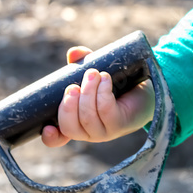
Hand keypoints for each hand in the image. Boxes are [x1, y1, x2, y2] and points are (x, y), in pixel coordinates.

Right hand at [41, 45, 155, 147]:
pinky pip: (106, 110)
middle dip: (68, 104)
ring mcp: (106, 131)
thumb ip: (81, 63)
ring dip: (88, 92)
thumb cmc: (116, 85)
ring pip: (88, 117)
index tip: (46, 127)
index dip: (51, 137)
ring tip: (94, 73)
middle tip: (74, 85)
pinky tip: (105, 79)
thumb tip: (74, 53)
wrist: (146, 90)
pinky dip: (102, 92)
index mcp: (78, 124)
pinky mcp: (120, 123)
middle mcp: (90, 132)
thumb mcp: (94, 75)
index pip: (59, 138)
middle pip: (70, 127)